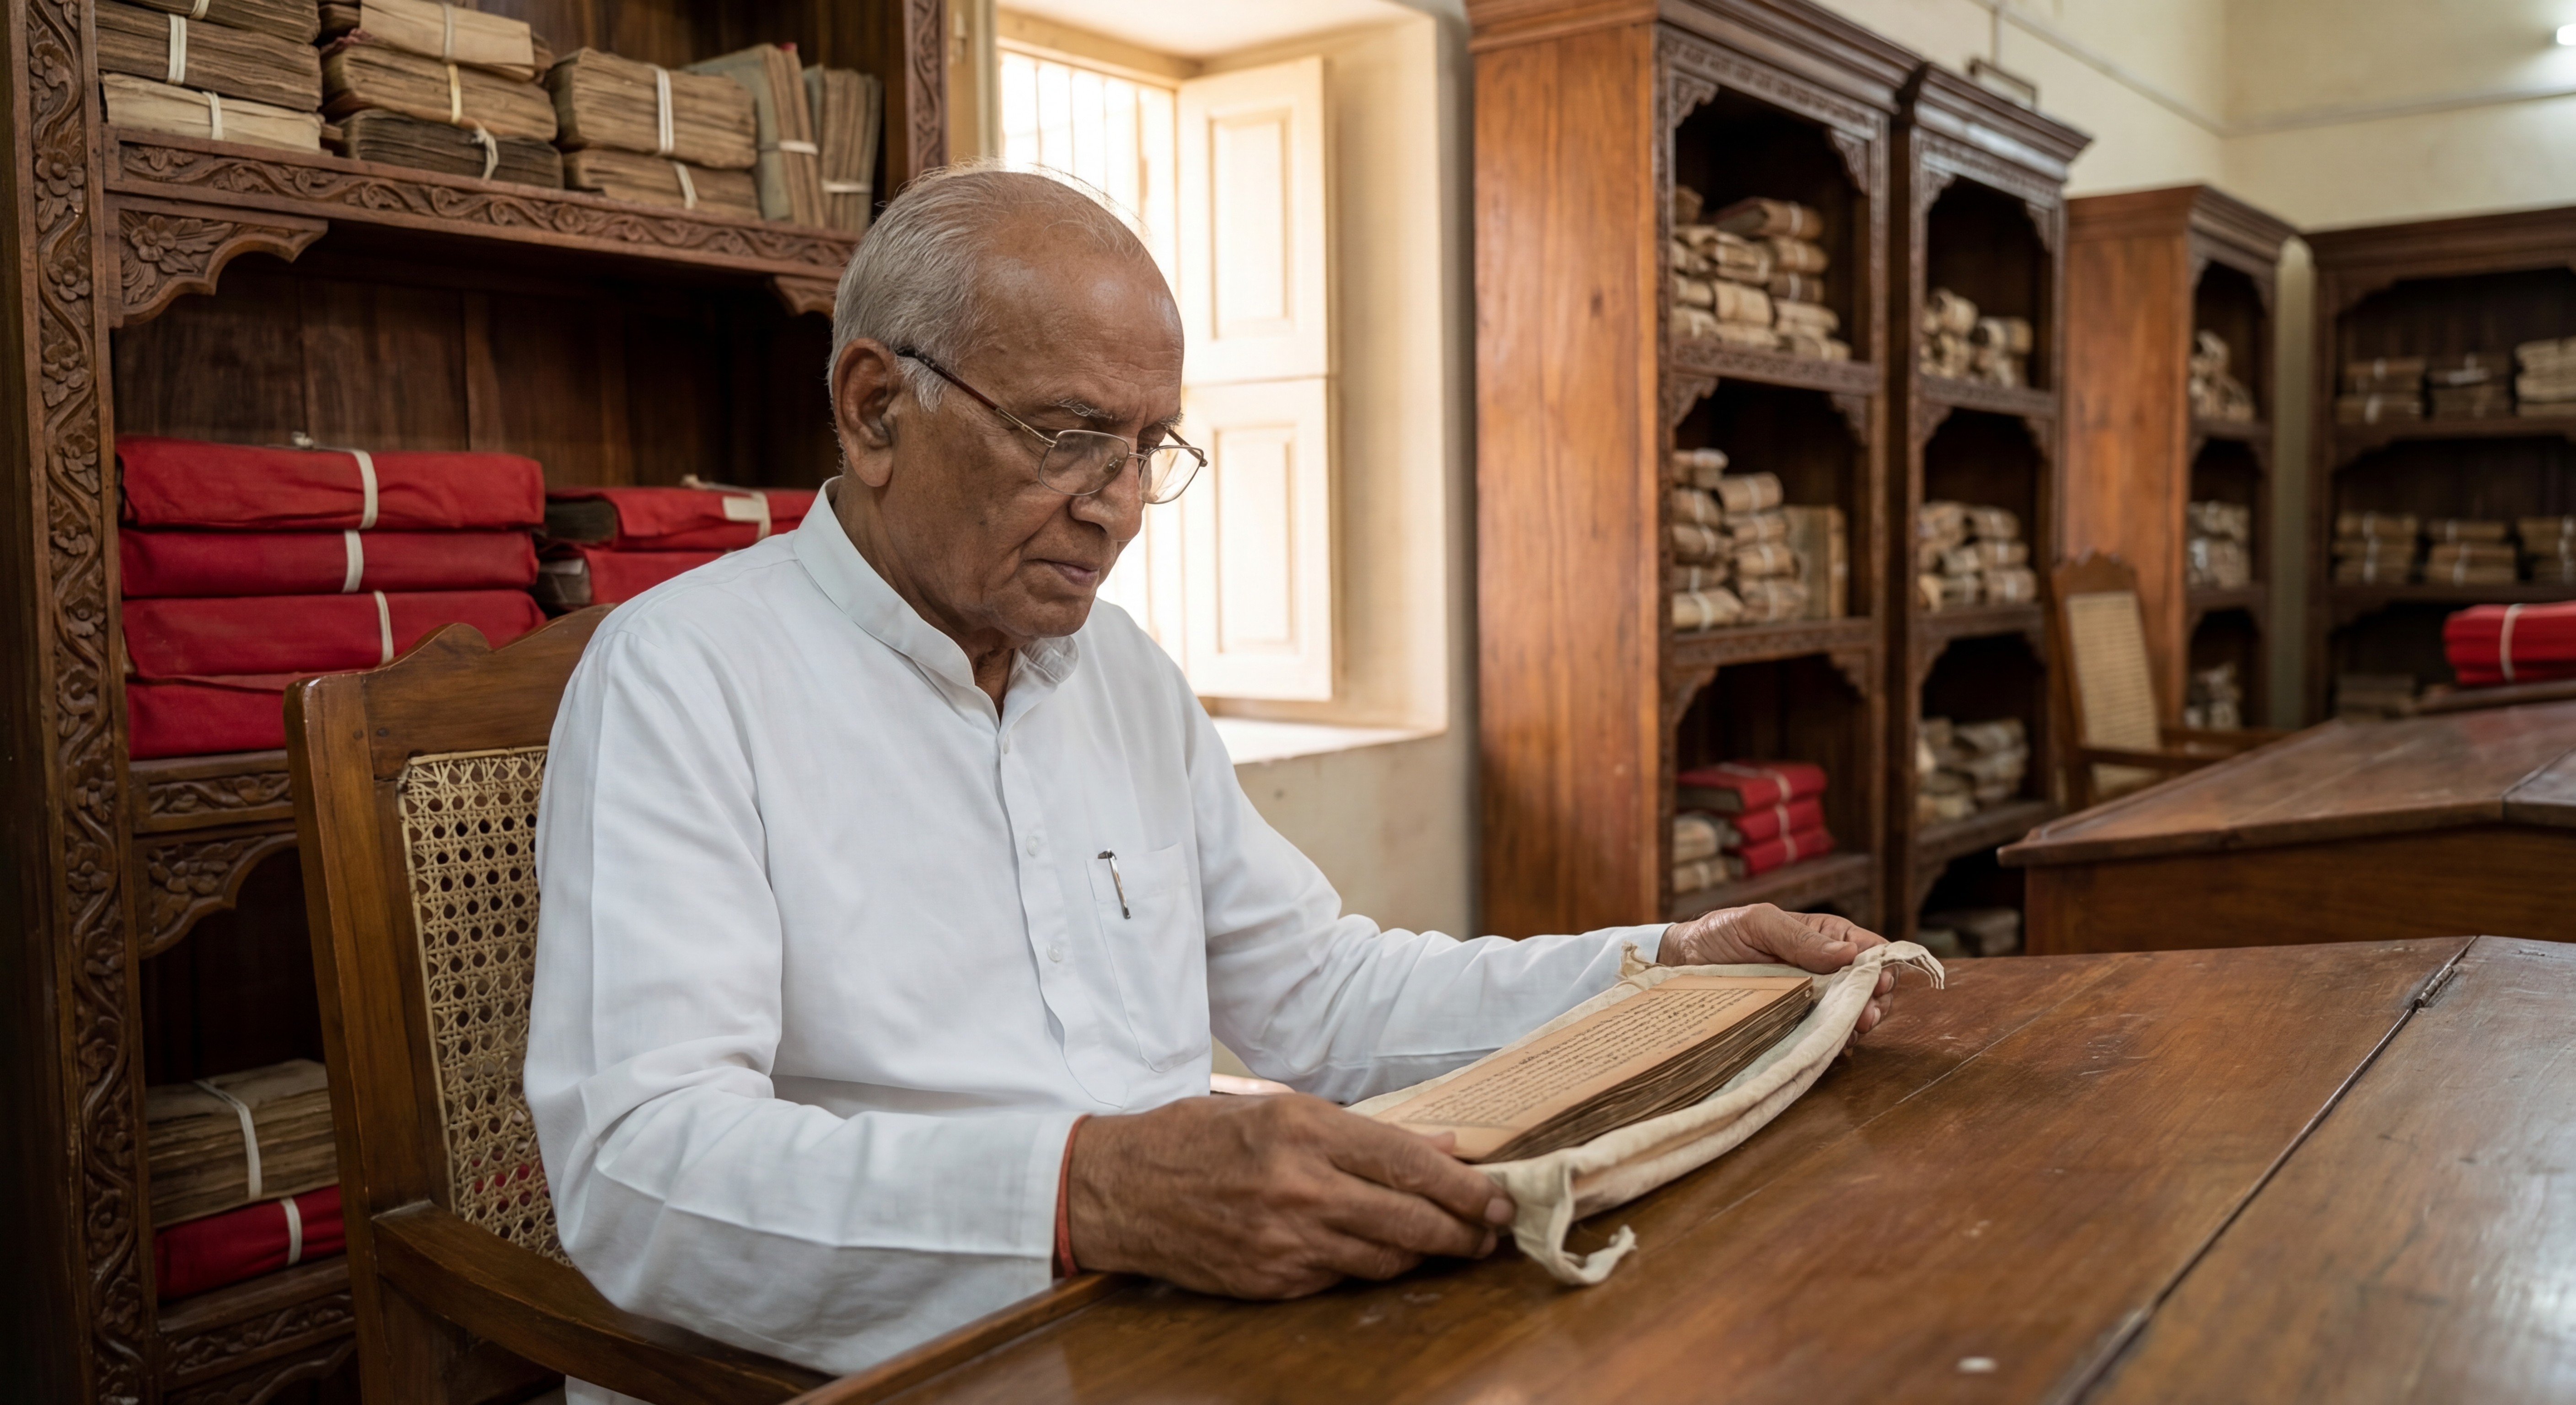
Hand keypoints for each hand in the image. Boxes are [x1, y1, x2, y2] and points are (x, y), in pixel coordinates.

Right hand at [1067, 1093, 1512, 1297]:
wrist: (1119, 1189)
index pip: (1406, 1163)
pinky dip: (1365, 1267)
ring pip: (1383, 1259)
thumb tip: (1440, 1148)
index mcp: (1302, 1130)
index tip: (1497, 1196)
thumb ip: (1362, 1131)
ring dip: (1423, 1255)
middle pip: (1409, 1220)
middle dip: (1463, 1231)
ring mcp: (1284, 1241)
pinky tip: (1376, 1255)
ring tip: (1446, 1245)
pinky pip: (1340, 1280)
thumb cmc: (1195, 1138)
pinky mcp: (1270, 1281)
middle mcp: (1298, 1186)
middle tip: (1490, 1232)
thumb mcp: (1277, 1109)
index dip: (1463, 1186)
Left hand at [1658, 903, 1897, 1036]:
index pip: (1868, 950)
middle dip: (1873, 1000)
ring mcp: (1811, 997)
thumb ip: (1799, 937)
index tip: (1878, 983)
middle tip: (1866, 1014)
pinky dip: (1833, 1039)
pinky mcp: (1794, 1022)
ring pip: (1850, 1012)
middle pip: (1867, 986)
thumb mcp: (1758, 923)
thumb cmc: (1720, 933)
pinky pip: (1823, 1033)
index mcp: (1823, 937)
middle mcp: (1823, 968)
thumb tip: (1847, 955)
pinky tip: (1833, 1042)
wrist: (1682, 962)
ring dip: (1858, 1022)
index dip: (1880, 967)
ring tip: (1854, 1029)